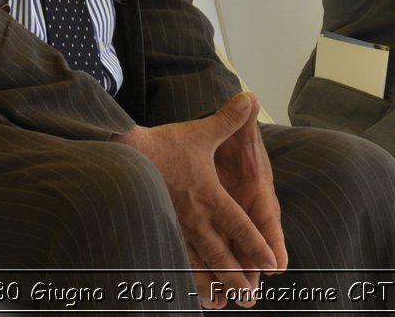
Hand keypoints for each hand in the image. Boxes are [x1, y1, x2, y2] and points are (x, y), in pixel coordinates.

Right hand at [116, 92, 284, 307]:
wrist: (123, 155)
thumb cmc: (164, 145)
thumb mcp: (200, 132)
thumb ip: (228, 119)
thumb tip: (250, 98)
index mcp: (209, 197)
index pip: (239, 226)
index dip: (256, 246)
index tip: (271, 265)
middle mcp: (195, 218)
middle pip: (220, 253)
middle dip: (237, 276)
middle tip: (251, 298)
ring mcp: (176, 227)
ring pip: (198, 263)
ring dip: (211, 284)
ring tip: (221, 305)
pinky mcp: (160, 230)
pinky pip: (176, 259)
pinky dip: (186, 277)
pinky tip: (190, 292)